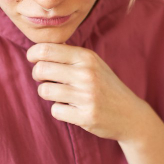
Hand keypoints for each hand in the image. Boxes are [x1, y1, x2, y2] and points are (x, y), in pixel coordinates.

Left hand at [27, 42, 150, 142]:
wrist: (130, 115)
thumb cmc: (106, 87)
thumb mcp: (93, 64)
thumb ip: (69, 55)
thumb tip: (40, 47)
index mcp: (87, 58)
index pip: (46, 50)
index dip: (33, 54)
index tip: (33, 59)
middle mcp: (87, 74)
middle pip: (41, 70)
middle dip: (37, 75)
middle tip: (44, 79)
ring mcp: (86, 96)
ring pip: (44, 91)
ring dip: (47, 93)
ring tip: (59, 94)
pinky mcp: (85, 116)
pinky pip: (55, 111)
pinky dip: (59, 110)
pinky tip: (70, 108)